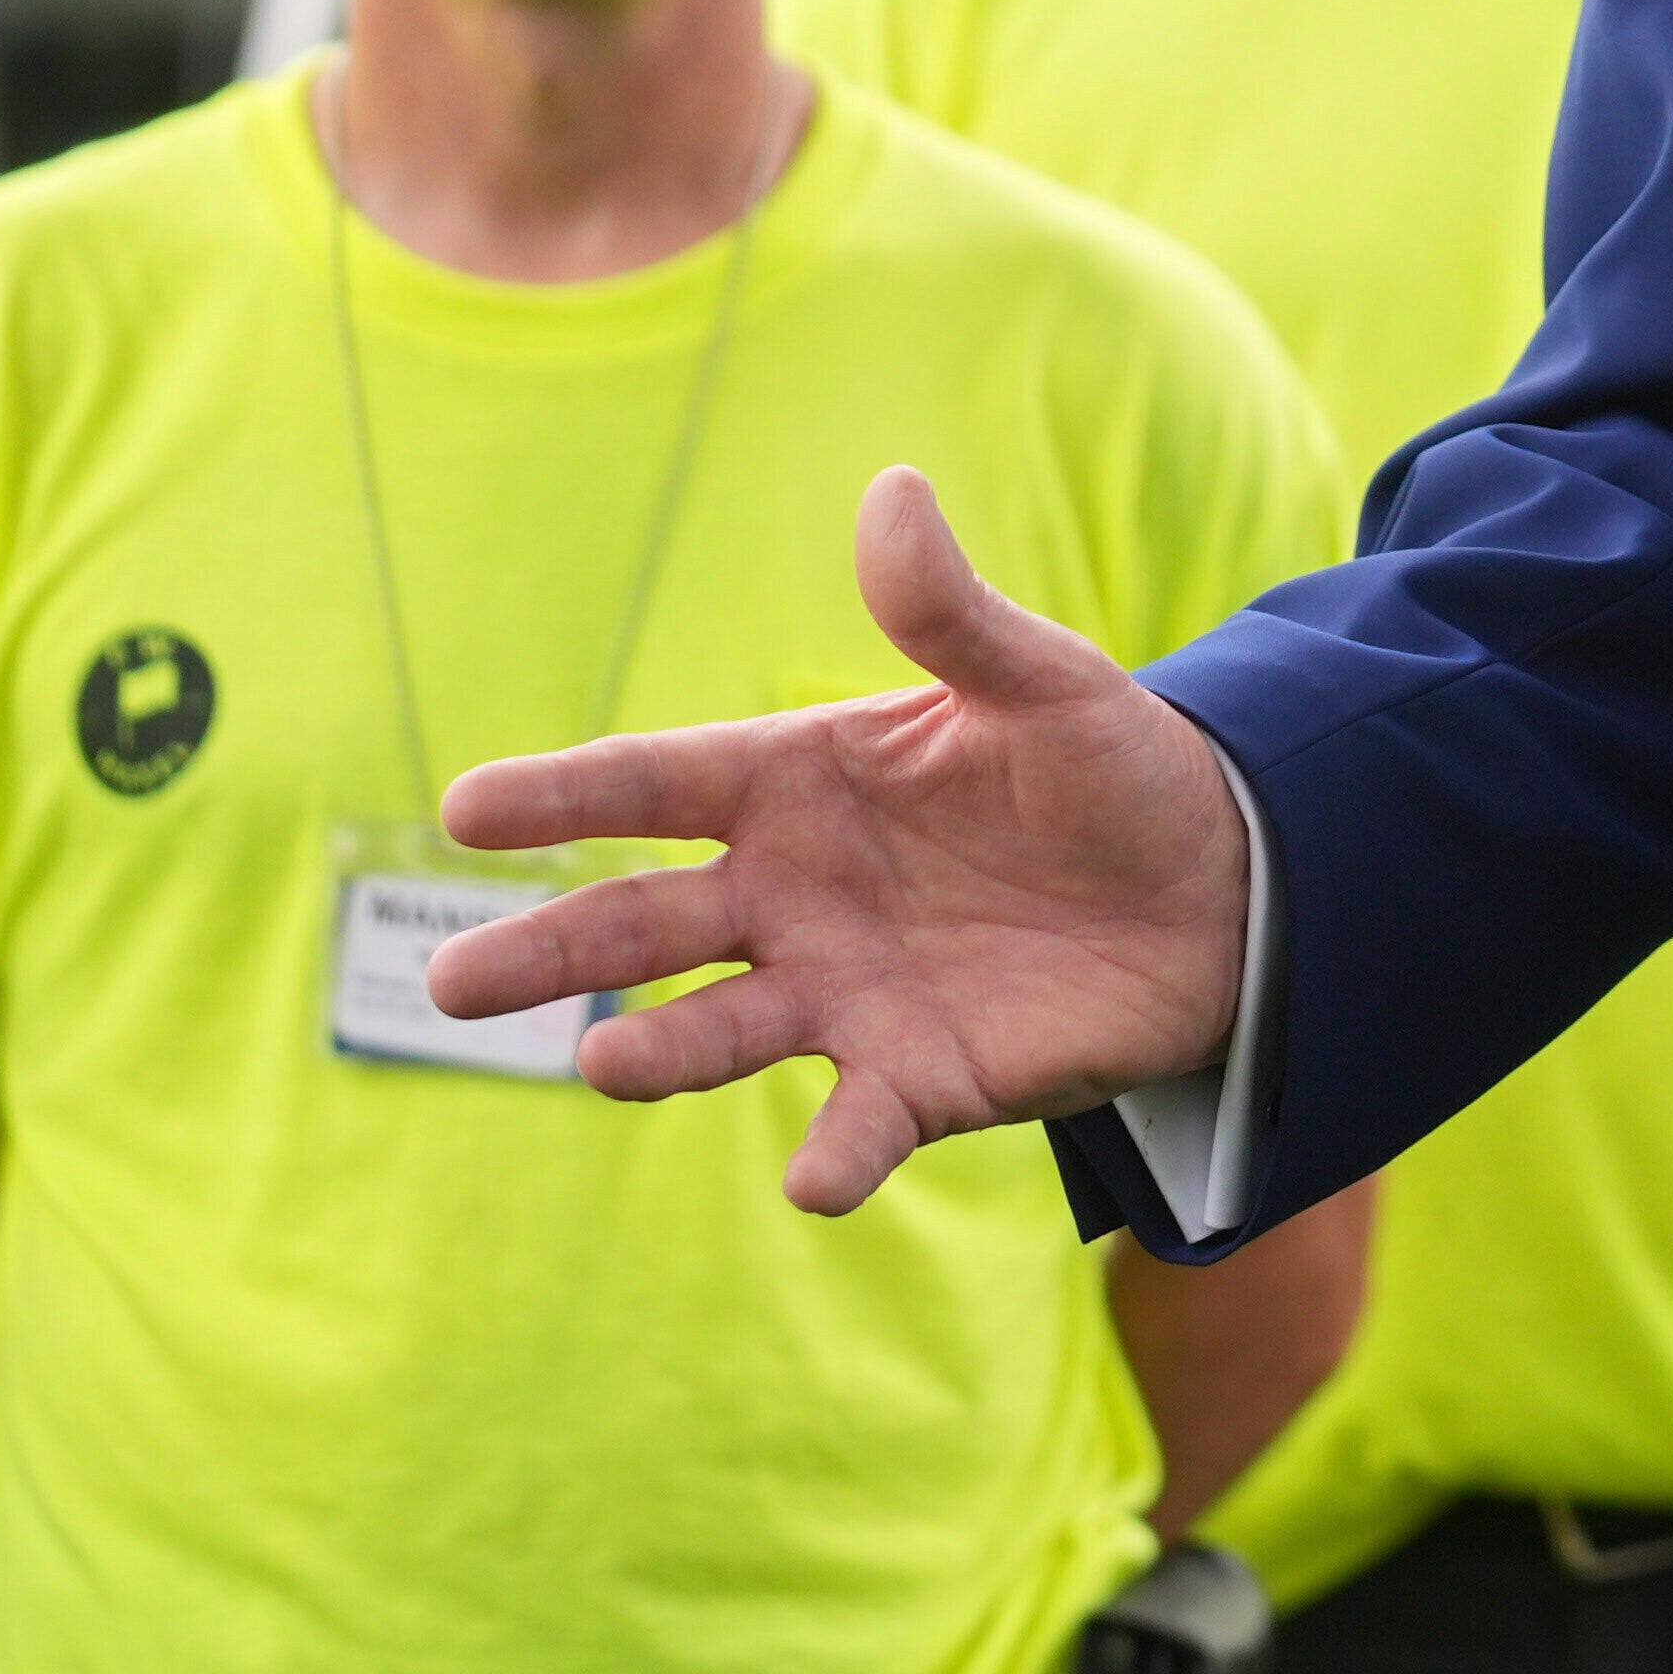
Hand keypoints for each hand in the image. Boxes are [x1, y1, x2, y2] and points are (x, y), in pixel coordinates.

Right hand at [426, 466, 1252, 1214]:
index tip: (466, 807)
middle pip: (645, 924)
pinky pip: (859, 1124)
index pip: (655, 784)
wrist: (1216, 884)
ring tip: (602, 1066)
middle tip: (456, 981)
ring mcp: (843, 993)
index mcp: (798, 784)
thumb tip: (893, 490)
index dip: (562, 795)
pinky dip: (834, 1157)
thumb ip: (951, 612)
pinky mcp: (918, 1077)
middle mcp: (792, 895)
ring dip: (661, 1053)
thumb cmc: (1106, 768)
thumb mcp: (1041, 681)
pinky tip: (813, 1183)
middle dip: (552, 953)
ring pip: (719, 1030)